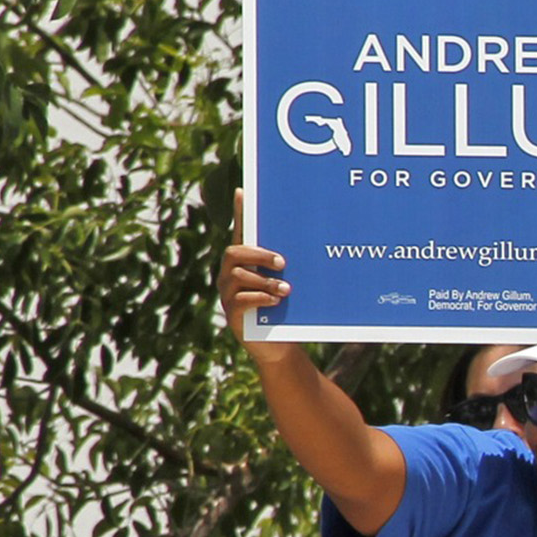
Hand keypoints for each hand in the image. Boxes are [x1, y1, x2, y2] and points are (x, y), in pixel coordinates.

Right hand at [219, 198, 287, 340]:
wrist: (281, 345)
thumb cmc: (286, 310)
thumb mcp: (288, 284)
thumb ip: (289, 267)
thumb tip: (307, 245)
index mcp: (245, 264)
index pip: (240, 233)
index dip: (239, 213)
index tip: (242, 191)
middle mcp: (230, 275)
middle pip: (234, 252)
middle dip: (258, 255)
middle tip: (282, 263)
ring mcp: (228, 294)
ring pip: (237, 276)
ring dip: (265, 281)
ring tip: (286, 290)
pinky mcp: (232, 315)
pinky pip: (240, 300)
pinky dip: (260, 298)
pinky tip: (276, 302)